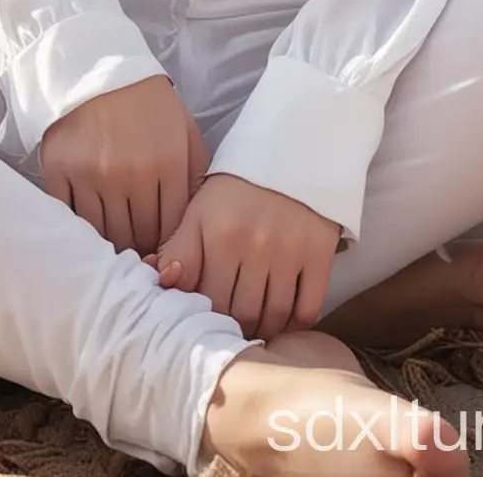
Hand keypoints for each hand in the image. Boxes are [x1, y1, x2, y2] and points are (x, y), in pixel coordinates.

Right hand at [39, 72, 208, 258]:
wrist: (98, 68)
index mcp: (168, 163)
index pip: (170, 228)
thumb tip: (196, 224)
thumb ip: (196, 176)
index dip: (166, 243)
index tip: (161, 247)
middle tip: (137, 247)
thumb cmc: (148, 106)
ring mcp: (93, 172)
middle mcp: (131, 172)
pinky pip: (71, 217)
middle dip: (140, 245)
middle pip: (137, 236)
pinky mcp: (61, 169)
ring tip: (115, 239)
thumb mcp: (185, 131)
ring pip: (105, 233)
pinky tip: (89, 225)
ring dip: (112, 241)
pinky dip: (80, 227)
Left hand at [146, 172, 339, 341]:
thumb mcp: (199, 211)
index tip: (207, 320)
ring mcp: (291, 251)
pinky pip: (308, 308)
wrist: (289, 154)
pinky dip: (296, 323)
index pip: (208, 301)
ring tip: (255, 326)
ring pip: (274, 316)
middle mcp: (256, 244)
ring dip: (264, 329)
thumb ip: (178, 249)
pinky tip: (285, 319)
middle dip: (234, 326)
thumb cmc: (236, 190)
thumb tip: (163, 283)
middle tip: (232, 328)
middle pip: (242, 314)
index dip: (206, 316)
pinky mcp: (320, 254)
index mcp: (220, 235)